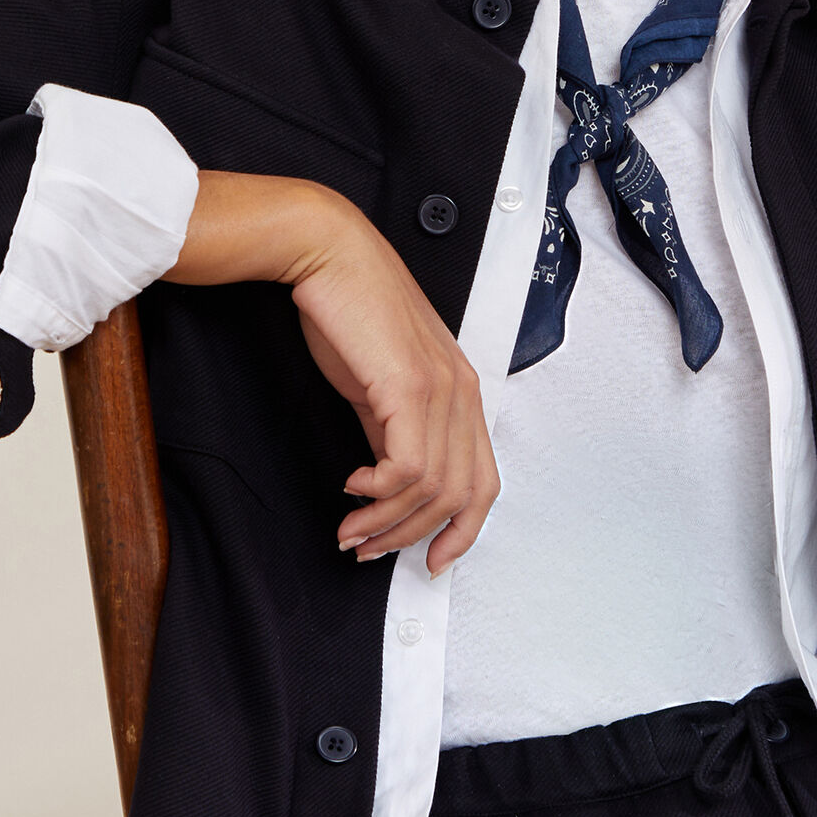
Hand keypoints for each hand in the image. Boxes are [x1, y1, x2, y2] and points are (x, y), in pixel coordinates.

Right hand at [286, 201, 500, 575]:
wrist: (331, 256)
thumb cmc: (351, 311)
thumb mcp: (381, 384)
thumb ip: (394, 429)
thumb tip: (389, 484)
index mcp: (463, 392)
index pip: (485, 481)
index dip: (463, 532)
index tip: (431, 561)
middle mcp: (463, 392)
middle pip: (461, 495)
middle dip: (411, 536)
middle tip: (365, 548)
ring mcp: (441, 388)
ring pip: (433, 487)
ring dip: (385, 522)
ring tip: (349, 528)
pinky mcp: (409, 385)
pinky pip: (409, 465)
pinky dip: (379, 491)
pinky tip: (352, 486)